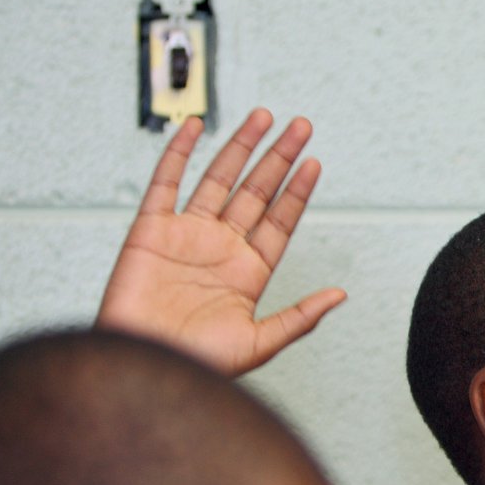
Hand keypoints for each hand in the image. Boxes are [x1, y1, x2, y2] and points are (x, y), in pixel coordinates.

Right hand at [97, 110, 344, 376]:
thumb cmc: (196, 365)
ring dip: (241, 146)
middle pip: (256, 192)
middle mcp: (220, 248)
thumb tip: (340, 295)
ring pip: (219, 179)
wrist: (144, 367)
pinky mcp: (151, 230)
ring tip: (264, 117)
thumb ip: (299, 318)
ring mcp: (187, 236)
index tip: (314, 163)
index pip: (280, 221)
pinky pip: (165, 182)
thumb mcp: (259, 344)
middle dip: (279, 158)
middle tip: (301, 126)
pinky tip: (196, 128)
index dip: (297, 192)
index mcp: (248, 273)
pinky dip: (178, 153)